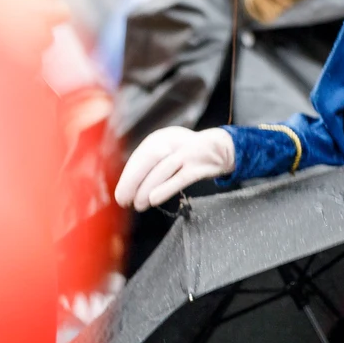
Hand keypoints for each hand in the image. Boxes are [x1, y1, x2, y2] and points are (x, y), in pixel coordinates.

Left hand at [114, 127, 236, 209]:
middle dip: (132, 181)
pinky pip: (181, 178)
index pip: (139, 157)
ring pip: (163, 169)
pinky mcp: (200, 165)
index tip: (120, 194)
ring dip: (147, 188)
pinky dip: (166, 189)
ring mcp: (188, 153)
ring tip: (138, 204)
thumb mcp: (169, 151)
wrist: (224, 148)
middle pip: (149, 159)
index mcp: (161, 138)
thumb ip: (151, 165)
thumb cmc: (190, 154)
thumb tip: (129, 187)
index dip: (127, 176)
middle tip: (123, 200)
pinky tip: (154, 200)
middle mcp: (173, 141)